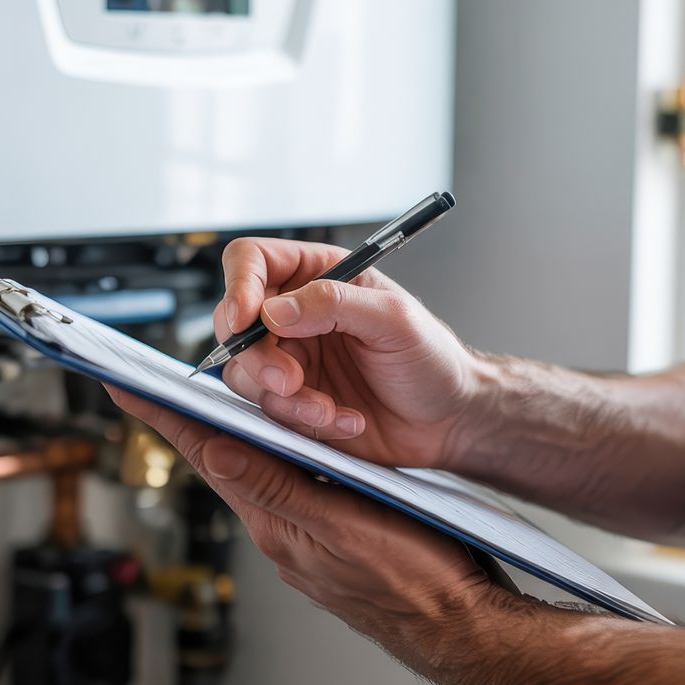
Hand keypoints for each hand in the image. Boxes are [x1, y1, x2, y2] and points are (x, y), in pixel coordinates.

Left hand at [107, 386, 509, 641]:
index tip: (123, 384)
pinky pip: (286, 484)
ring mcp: (300, 534)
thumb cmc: (415, 580)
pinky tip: (280, 435)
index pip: (207, 456)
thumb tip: (216, 451)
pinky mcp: (324, 535)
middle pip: (222, 457)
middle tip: (155, 378)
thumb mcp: (347, 524)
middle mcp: (278, 528)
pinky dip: (275, 451)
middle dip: (191, 416)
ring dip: (237, 429)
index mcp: (275, 523)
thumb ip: (279, 487)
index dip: (164, 416)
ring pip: (255, 468)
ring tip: (212, 394)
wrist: (458, 625)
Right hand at [213, 238, 484, 468]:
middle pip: (234, 323)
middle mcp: (296, 316)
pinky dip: (303, 422)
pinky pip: (270, 412)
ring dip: (285, 398)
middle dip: (258, 357)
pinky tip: (345, 422)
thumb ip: (334, 304)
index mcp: (318, 276)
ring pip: (246, 373)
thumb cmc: (433, 359)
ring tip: (329, 410)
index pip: (252, 262)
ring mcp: (291, 360)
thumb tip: (274, 309)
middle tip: (291, 381)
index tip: (244, 318)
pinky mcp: (294, 403)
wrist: (450, 419)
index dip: (238, 286)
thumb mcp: (394, 320)